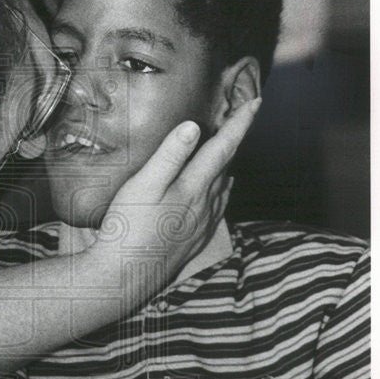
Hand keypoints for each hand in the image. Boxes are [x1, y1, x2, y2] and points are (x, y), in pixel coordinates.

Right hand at [92, 98, 260, 288]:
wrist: (124, 277)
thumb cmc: (128, 228)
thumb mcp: (142, 185)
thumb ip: (169, 155)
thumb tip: (193, 126)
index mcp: (194, 187)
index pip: (224, 147)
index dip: (240, 123)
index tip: (255, 102)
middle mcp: (205, 205)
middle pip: (227, 165)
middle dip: (235, 140)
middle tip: (240, 117)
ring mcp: (201, 224)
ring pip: (223, 187)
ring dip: (228, 165)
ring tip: (228, 149)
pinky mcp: (194, 239)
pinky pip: (217, 208)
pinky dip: (221, 191)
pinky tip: (218, 191)